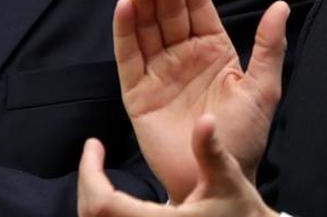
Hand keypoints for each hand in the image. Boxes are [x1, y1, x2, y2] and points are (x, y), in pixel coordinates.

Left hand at [78, 115, 277, 216]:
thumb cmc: (239, 212)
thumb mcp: (227, 179)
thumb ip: (211, 151)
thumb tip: (206, 120)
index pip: (104, 205)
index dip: (89, 173)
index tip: (94, 145)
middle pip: (91, 215)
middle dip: (87, 181)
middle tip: (93, 155)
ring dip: (92, 196)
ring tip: (97, 171)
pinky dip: (102, 210)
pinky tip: (111, 195)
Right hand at [116, 0, 287, 201]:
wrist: (216, 177)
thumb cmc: (243, 139)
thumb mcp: (263, 89)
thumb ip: (269, 47)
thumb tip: (281, 6)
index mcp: (213, 50)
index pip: (198, 9)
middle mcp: (182, 56)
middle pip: (169, 13)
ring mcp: (158, 72)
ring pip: (147, 28)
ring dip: (143, 2)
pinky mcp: (137, 92)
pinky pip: (128, 57)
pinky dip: (124, 32)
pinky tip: (125, 8)